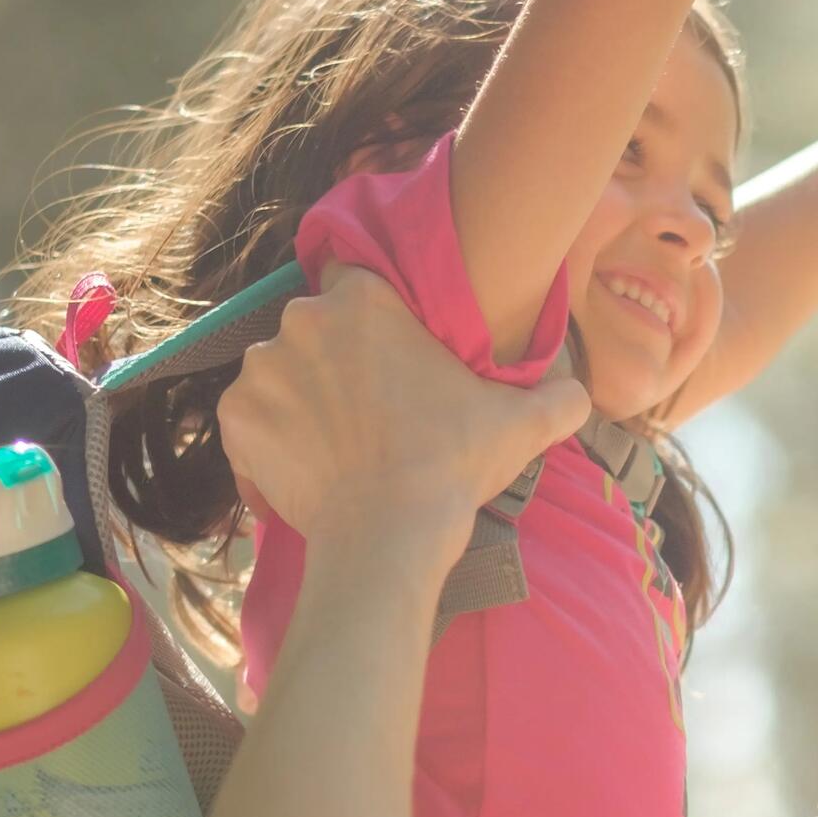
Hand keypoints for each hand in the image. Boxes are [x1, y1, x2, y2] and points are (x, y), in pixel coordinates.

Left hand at [219, 267, 590, 554]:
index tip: (385, 353)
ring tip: (336, 444)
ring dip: (299, 398)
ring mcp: (262, 369)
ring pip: (279, 372)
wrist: (386, 536)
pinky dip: (268, 442)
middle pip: (314, 327)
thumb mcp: (522, 424)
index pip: (352, 280)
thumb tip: (582, 395)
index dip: (368, 317)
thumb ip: (557, 397)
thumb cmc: (451, 464)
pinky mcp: (235, 419)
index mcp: (364, 299)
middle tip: (367, 408)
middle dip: (334, 359)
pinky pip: (248, 421)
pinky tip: (304, 470)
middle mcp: (303, 320)